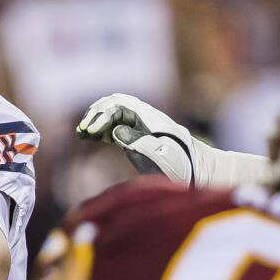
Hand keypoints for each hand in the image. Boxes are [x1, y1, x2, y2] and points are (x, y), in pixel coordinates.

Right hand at [76, 93, 195, 185]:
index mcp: (150, 118)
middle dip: (96, 114)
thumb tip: (115, 131)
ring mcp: (139, 129)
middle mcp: (143, 119)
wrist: (199, 174)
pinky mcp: (136, 141)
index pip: (121, 105)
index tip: (92, 131)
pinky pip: (114, 130)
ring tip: (80, 132)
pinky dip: (99, 132)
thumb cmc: (183, 165)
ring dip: (96, 121)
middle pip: (114, 105)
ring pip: (112, 116)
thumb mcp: (160, 154)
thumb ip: (137, 140)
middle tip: (83, 129)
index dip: (103, 115)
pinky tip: (87, 137)